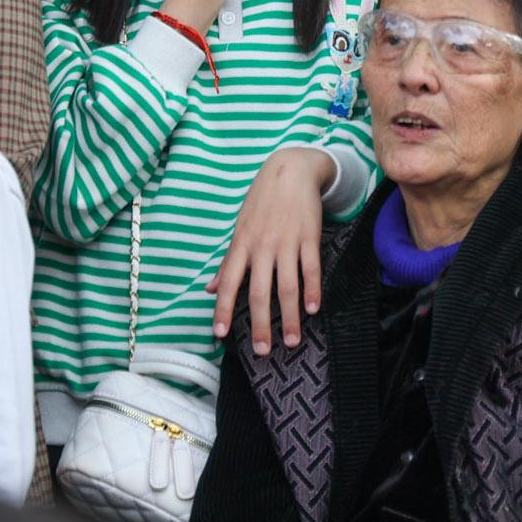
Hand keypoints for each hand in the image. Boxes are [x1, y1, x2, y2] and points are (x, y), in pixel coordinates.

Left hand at [211, 148, 334, 353]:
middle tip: (263, 351)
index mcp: (242, 246)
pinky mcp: (309, 237)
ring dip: (289, 316)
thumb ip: (227, 262)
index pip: (228, 283)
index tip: (220, 334)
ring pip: (287, 286)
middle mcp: (262, 247)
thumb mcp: (240, 230)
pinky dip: (313, 291)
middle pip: (259, 292)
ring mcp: (287, 242)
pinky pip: (311, 269)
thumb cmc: (261, 203)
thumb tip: (208, 289)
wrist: (290, 170)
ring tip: (292, 340)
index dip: (222, 309)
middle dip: (260, 324)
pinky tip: (313, 309)